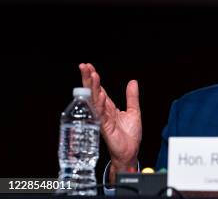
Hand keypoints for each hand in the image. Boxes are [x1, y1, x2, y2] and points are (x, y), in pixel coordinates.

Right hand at [79, 63, 141, 183]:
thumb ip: (132, 97)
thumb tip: (132, 82)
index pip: (99, 90)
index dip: (94, 78)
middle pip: (94, 92)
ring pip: (95, 101)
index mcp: (109, 107)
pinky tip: (100, 95)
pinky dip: (100, 104)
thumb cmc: (130, 135)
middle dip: (88, 79)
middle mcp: (103, 112)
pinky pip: (101, 114)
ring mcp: (102, 119)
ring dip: (93, 88)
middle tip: (84, 66)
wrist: (130, 151)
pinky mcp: (105, 127)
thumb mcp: (134, 111)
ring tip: (92, 75)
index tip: (89, 67)